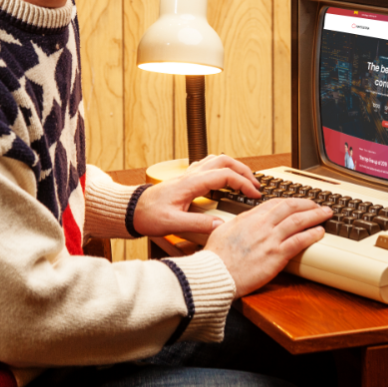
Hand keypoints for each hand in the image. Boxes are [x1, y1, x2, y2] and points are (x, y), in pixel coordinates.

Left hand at [132, 154, 260, 236]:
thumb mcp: (172, 224)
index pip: (225, 175)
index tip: (254, 194)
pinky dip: (222, 168)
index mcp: (192, 183)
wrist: (131, 210)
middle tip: (256, 185)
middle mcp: (192, 174)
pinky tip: (224, 179)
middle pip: (225, 161)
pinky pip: (209, 165)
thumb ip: (197, 225)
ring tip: (245, 180)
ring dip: (234, 166)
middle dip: (244, 170)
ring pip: (217, 160)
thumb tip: (221, 226)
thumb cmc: (148, 215)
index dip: (243, 183)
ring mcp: (189, 174)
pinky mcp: (186, 178)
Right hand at [204, 198, 331, 297]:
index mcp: (249, 217)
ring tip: (325, 214)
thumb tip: (242, 221)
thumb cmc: (216, 257)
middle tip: (317, 204)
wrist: (215, 274)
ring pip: (298, 221)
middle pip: (290, 207)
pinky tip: (319, 232)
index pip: (275, 203)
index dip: (290, 201)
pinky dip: (312, 235)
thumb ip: (237, 223)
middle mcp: (262, 225)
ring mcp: (270, 239)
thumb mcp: (223, 230)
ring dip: (315, 215)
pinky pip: (299, 241)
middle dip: (307, 204)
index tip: (298, 203)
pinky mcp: (276, 255)